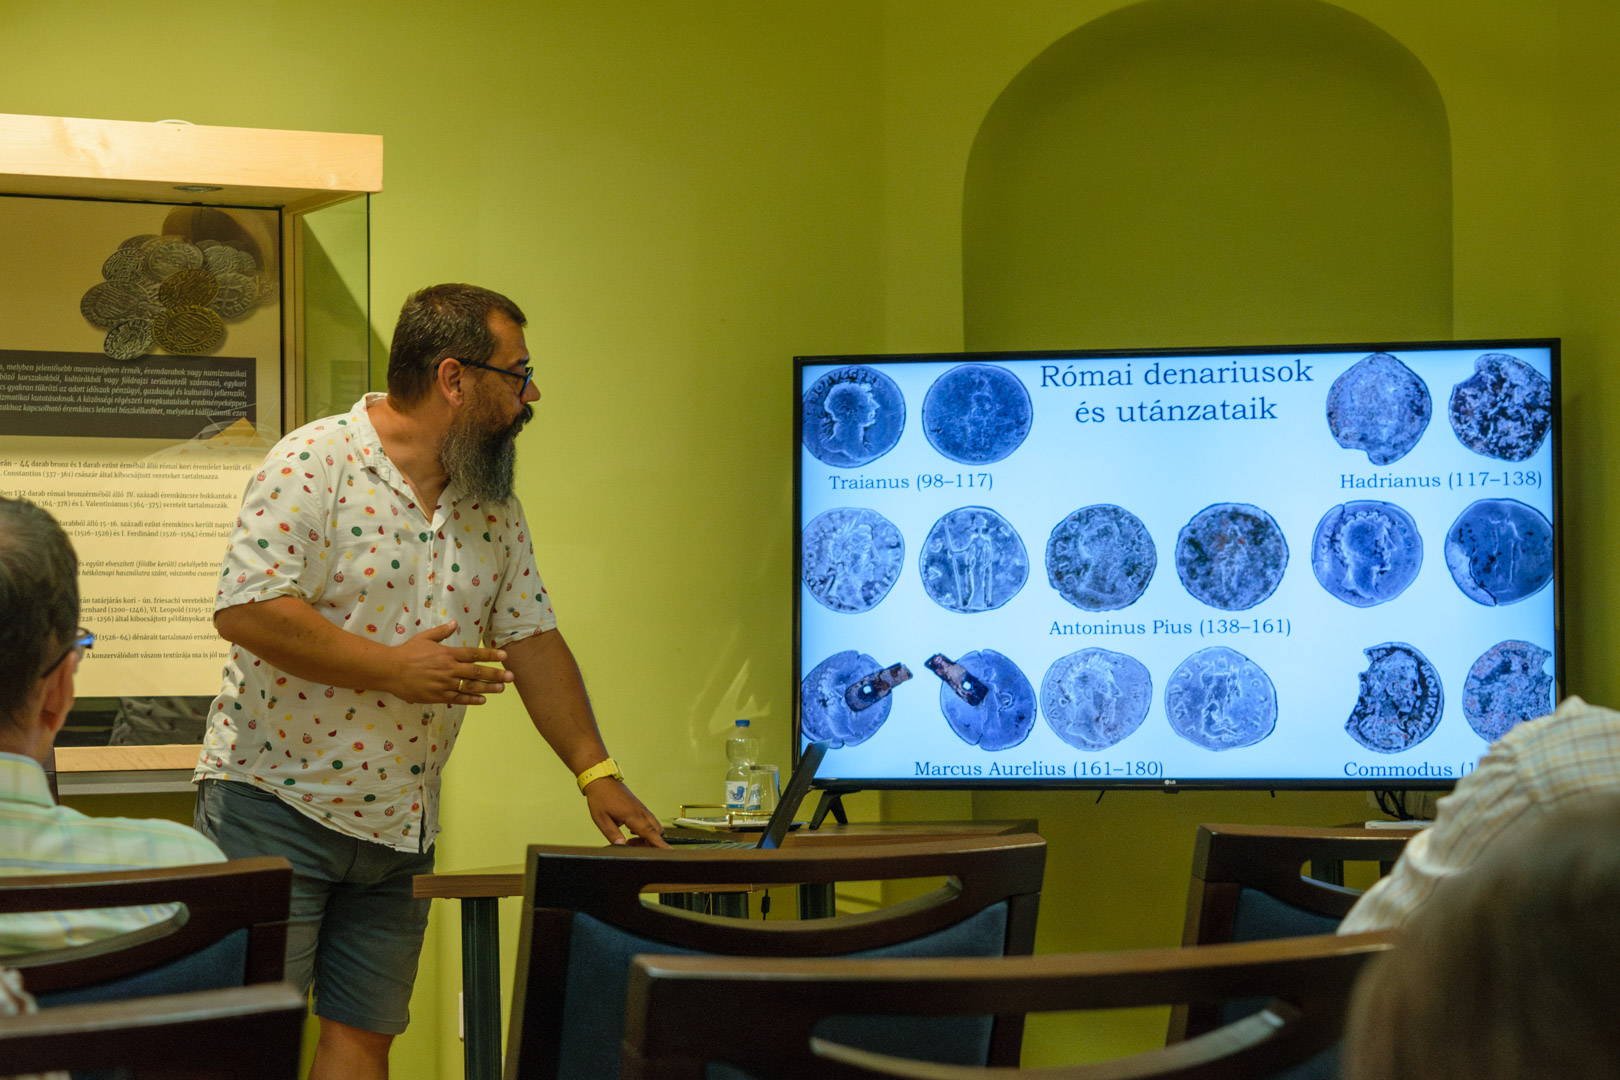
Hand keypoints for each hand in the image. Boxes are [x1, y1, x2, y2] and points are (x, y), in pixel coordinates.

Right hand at [387, 621, 513, 704]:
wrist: (390, 671)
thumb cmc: (407, 653)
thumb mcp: (424, 638)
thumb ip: (441, 632)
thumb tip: (454, 623)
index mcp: (447, 653)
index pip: (473, 654)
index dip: (490, 655)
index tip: (504, 656)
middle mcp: (448, 669)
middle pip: (476, 672)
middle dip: (495, 674)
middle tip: (511, 676)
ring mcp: (444, 684)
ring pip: (470, 686)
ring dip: (488, 688)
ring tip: (502, 688)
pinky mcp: (437, 696)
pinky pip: (458, 698)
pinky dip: (471, 700)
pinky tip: (483, 700)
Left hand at [585, 778, 666, 846]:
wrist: (602, 780)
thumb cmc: (600, 798)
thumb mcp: (601, 819)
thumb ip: (612, 834)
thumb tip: (621, 845)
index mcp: (632, 815)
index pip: (650, 833)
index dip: (660, 844)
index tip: (670, 851)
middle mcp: (641, 812)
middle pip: (657, 832)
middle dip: (651, 843)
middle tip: (632, 846)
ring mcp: (642, 809)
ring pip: (655, 826)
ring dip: (648, 837)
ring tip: (630, 840)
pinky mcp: (640, 808)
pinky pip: (650, 822)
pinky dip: (646, 830)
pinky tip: (632, 832)